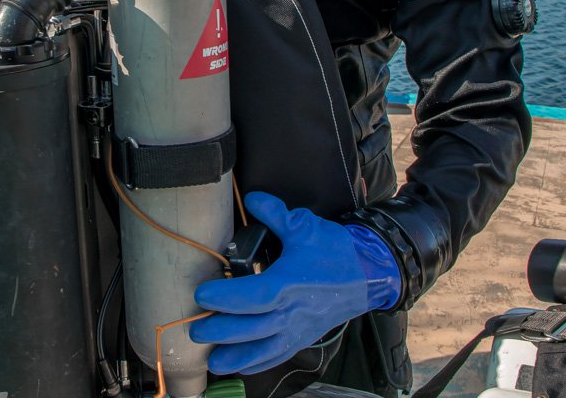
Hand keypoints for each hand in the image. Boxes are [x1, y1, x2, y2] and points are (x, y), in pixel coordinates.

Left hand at [189, 191, 401, 374]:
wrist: (369, 273)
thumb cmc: (335, 250)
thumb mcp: (304, 226)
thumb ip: (275, 214)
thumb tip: (252, 199)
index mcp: (288, 284)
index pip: (251, 296)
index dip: (225, 297)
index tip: (202, 294)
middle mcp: (291, 311)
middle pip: (251, 328)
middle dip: (221, 331)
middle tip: (196, 330)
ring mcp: (299, 328)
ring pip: (263, 349)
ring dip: (236, 356)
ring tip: (212, 361)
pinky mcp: (305, 336)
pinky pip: (279, 355)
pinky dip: (259, 363)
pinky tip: (240, 366)